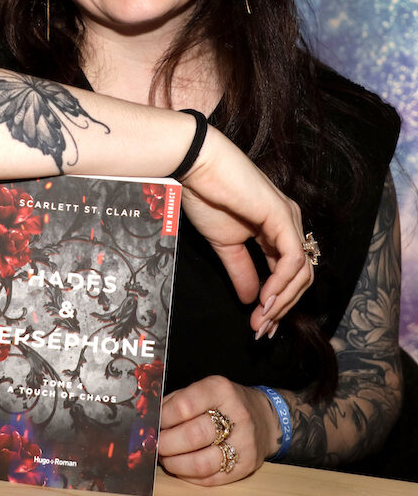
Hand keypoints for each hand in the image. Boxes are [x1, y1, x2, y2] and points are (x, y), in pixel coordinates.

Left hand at [159, 376, 278, 485]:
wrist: (263, 418)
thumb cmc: (224, 402)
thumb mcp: (203, 390)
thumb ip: (176, 401)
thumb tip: (149, 419)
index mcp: (221, 390)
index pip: (185, 405)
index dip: (163, 417)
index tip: (152, 423)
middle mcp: (236, 415)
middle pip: (192, 435)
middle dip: (166, 443)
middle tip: (154, 444)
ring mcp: (243, 444)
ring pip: (201, 463)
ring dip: (175, 464)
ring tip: (165, 458)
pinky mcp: (245, 467)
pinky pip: (210, 479)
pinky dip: (188, 476)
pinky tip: (181, 467)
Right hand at [180, 126, 312, 332]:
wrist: (196, 167)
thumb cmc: (207, 196)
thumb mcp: (224, 244)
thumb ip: (240, 270)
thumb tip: (250, 299)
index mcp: (276, 229)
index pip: (288, 273)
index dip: (276, 303)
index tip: (258, 327)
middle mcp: (289, 223)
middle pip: (300, 276)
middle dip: (281, 308)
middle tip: (260, 330)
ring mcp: (289, 219)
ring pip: (301, 271)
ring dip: (282, 301)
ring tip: (261, 320)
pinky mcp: (283, 216)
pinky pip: (292, 260)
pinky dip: (281, 284)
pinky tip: (265, 299)